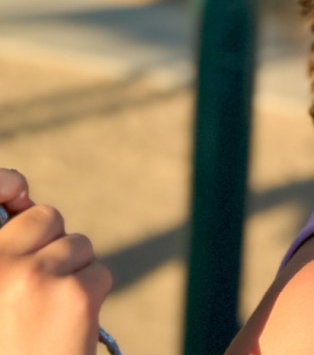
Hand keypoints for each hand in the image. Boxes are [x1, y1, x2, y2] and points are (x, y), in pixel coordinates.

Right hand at [0, 168, 112, 354]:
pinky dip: (90, 294)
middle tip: (38, 284)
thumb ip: (6, 249)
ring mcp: (36, 276)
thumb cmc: (8, 336)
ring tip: (48, 311)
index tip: (16, 191)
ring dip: (73, 272)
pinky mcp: (75, 293)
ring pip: (78, 245)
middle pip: (47, 216)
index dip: (6, 183)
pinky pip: (98, 272)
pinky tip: (68, 323)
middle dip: (51, 243)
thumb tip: (23, 199)